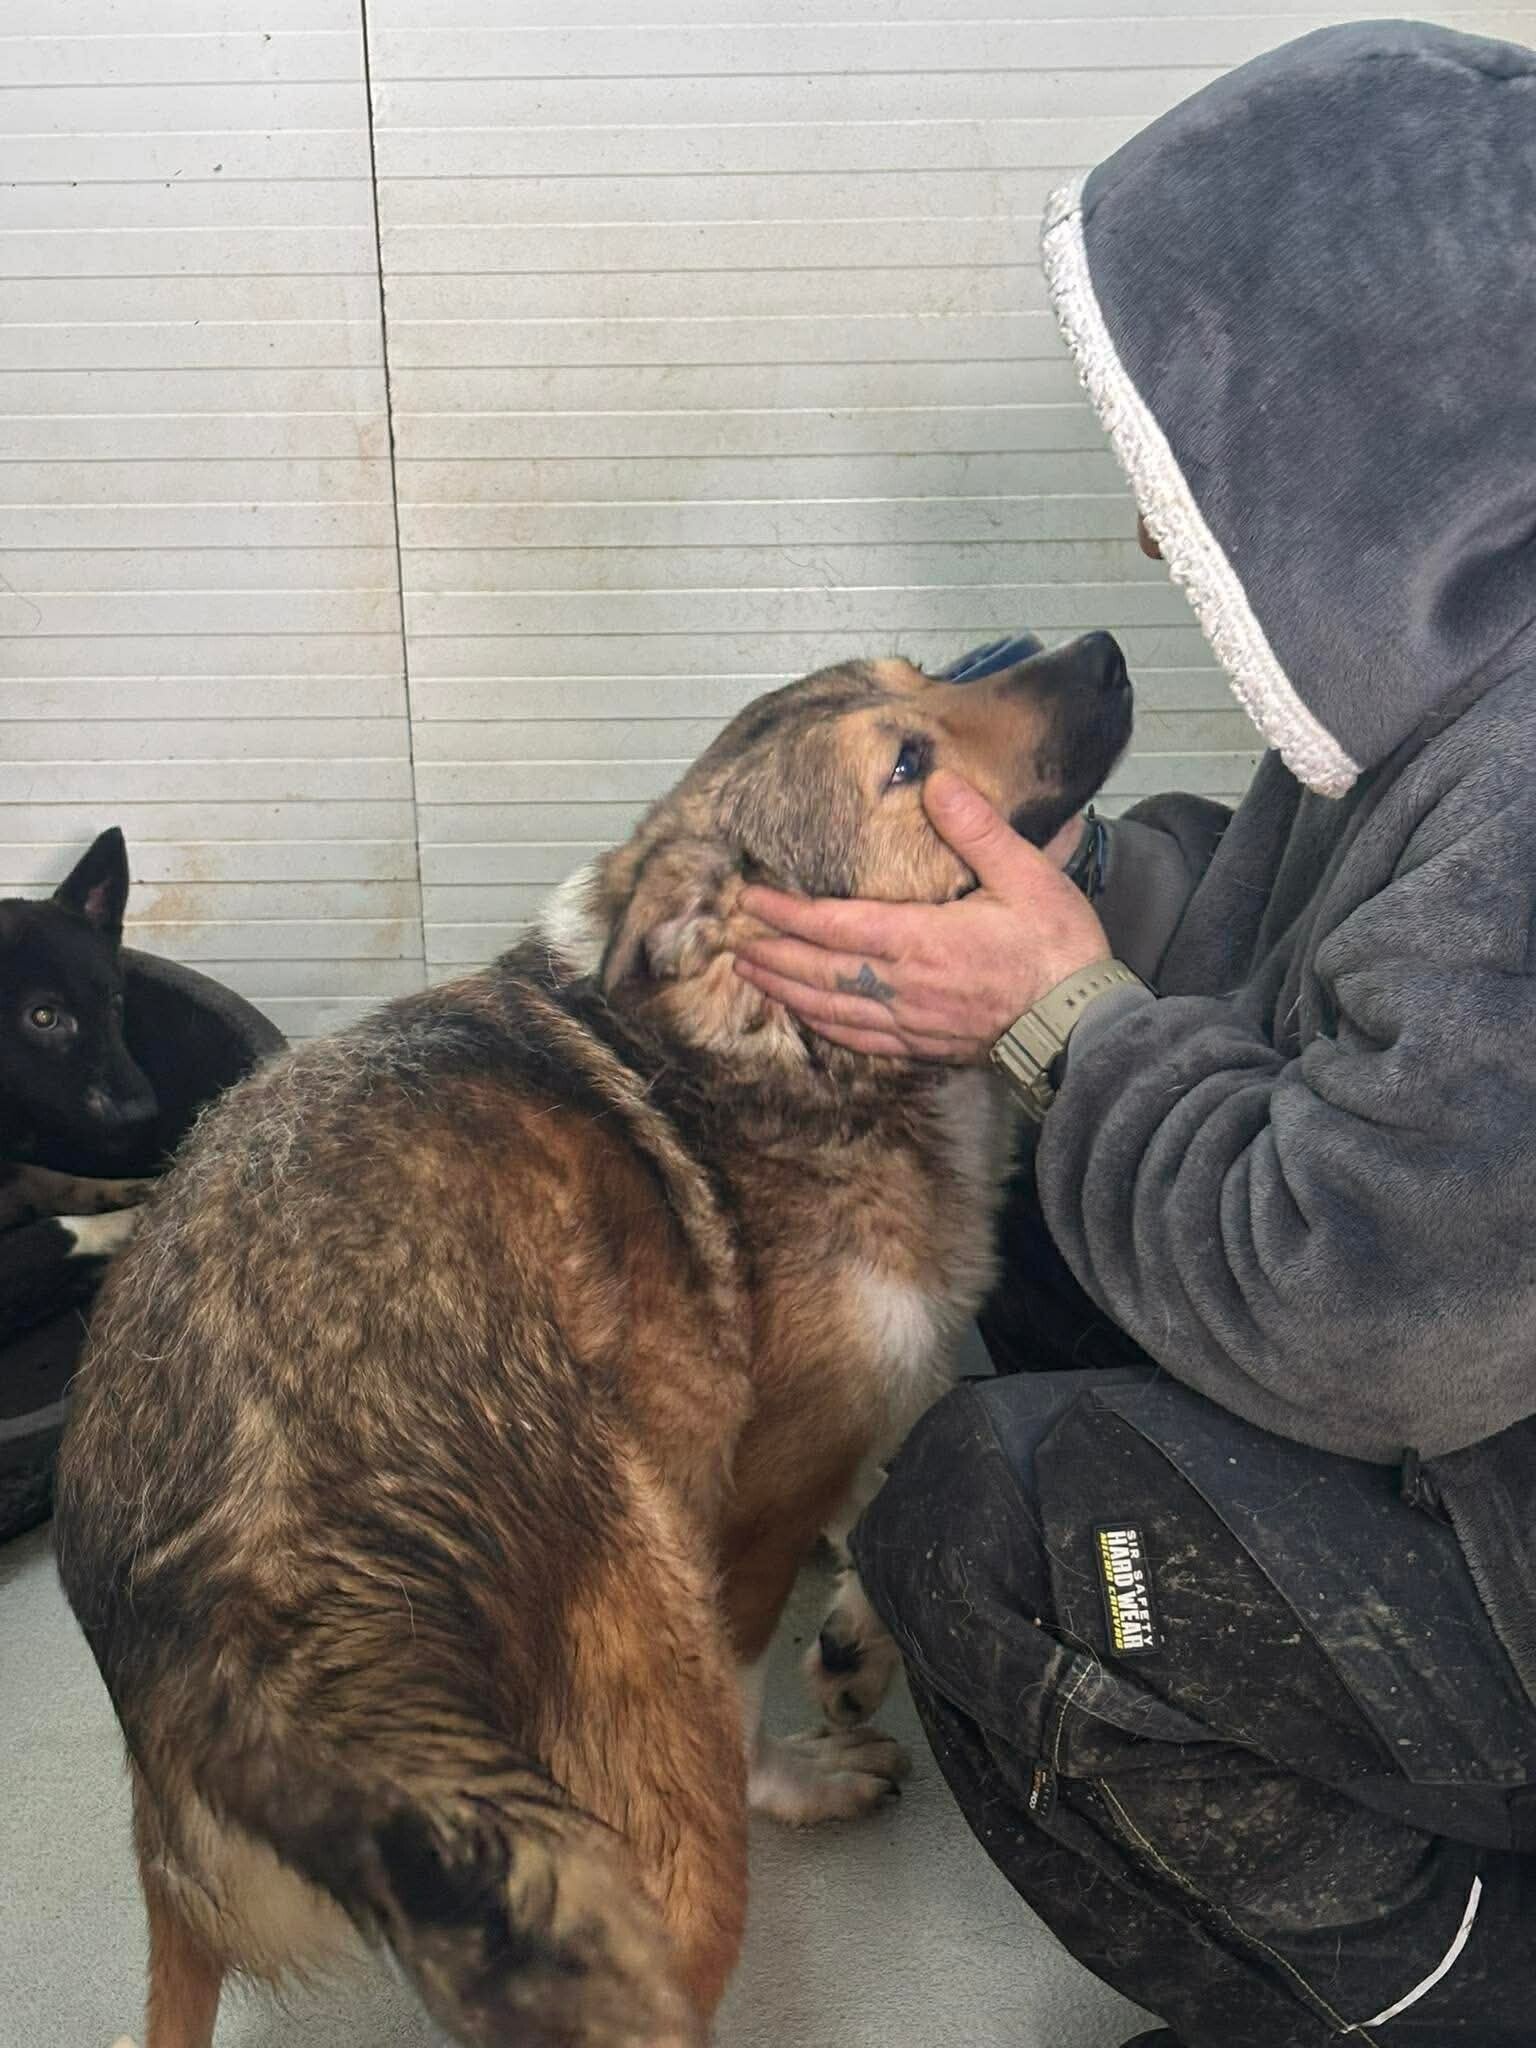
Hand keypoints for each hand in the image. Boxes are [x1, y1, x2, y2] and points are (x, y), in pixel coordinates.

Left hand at [734, 772, 1110, 1062]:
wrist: (1083, 1026)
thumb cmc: (1058, 948)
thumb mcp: (1026, 874)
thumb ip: (976, 829)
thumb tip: (936, 781)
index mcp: (921, 940)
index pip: (834, 925)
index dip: (787, 913)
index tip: (749, 900)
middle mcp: (904, 986)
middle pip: (819, 972)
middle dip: (772, 956)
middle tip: (732, 942)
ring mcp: (911, 1022)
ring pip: (830, 1011)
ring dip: (787, 992)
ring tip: (755, 976)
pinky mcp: (925, 1047)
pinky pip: (860, 1040)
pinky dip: (824, 1026)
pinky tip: (811, 1016)